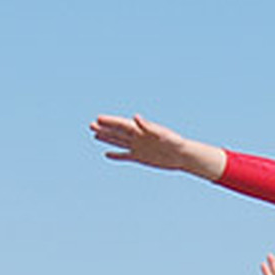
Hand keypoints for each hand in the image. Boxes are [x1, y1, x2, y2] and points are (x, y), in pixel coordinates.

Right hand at [90, 113, 225, 180]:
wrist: (183, 156)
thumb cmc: (175, 143)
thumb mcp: (161, 134)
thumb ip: (147, 126)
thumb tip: (135, 117)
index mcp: (141, 129)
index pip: (122, 124)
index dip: (110, 121)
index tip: (98, 118)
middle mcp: (137, 137)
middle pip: (117, 132)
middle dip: (104, 128)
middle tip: (91, 125)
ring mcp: (138, 147)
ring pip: (119, 142)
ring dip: (107, 138)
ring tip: (95, 134)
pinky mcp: (141, 157)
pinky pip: (125, 156)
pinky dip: (116, 155)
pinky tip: (107, 154)